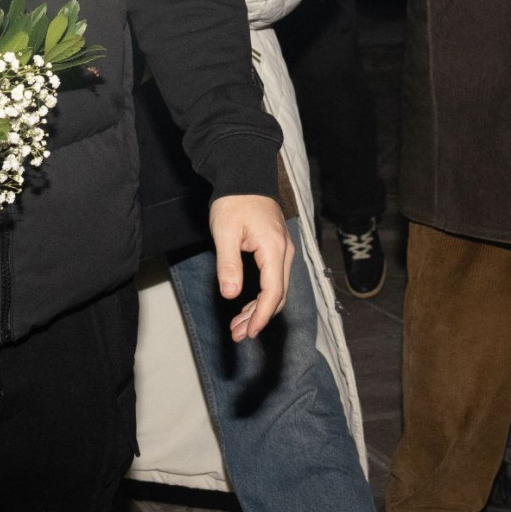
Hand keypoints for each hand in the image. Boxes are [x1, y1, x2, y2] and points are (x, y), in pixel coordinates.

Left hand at [209, 193, 293, 341]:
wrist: (245, 177)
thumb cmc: (234, 201)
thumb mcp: (225, 233)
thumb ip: (229, 264)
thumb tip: (231, 294)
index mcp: (274, 250)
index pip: (273, 292)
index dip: (261, 315)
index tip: (249, 332)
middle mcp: (285, 253)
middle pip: (277, 295)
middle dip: (259, 318)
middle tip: (238, 334)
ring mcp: (283, 252)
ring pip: (276, 290)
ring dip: (259, 310)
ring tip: (239, 326)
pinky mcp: (276, 250)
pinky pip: (273, 280)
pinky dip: (261, 296)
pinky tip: (246, 306)